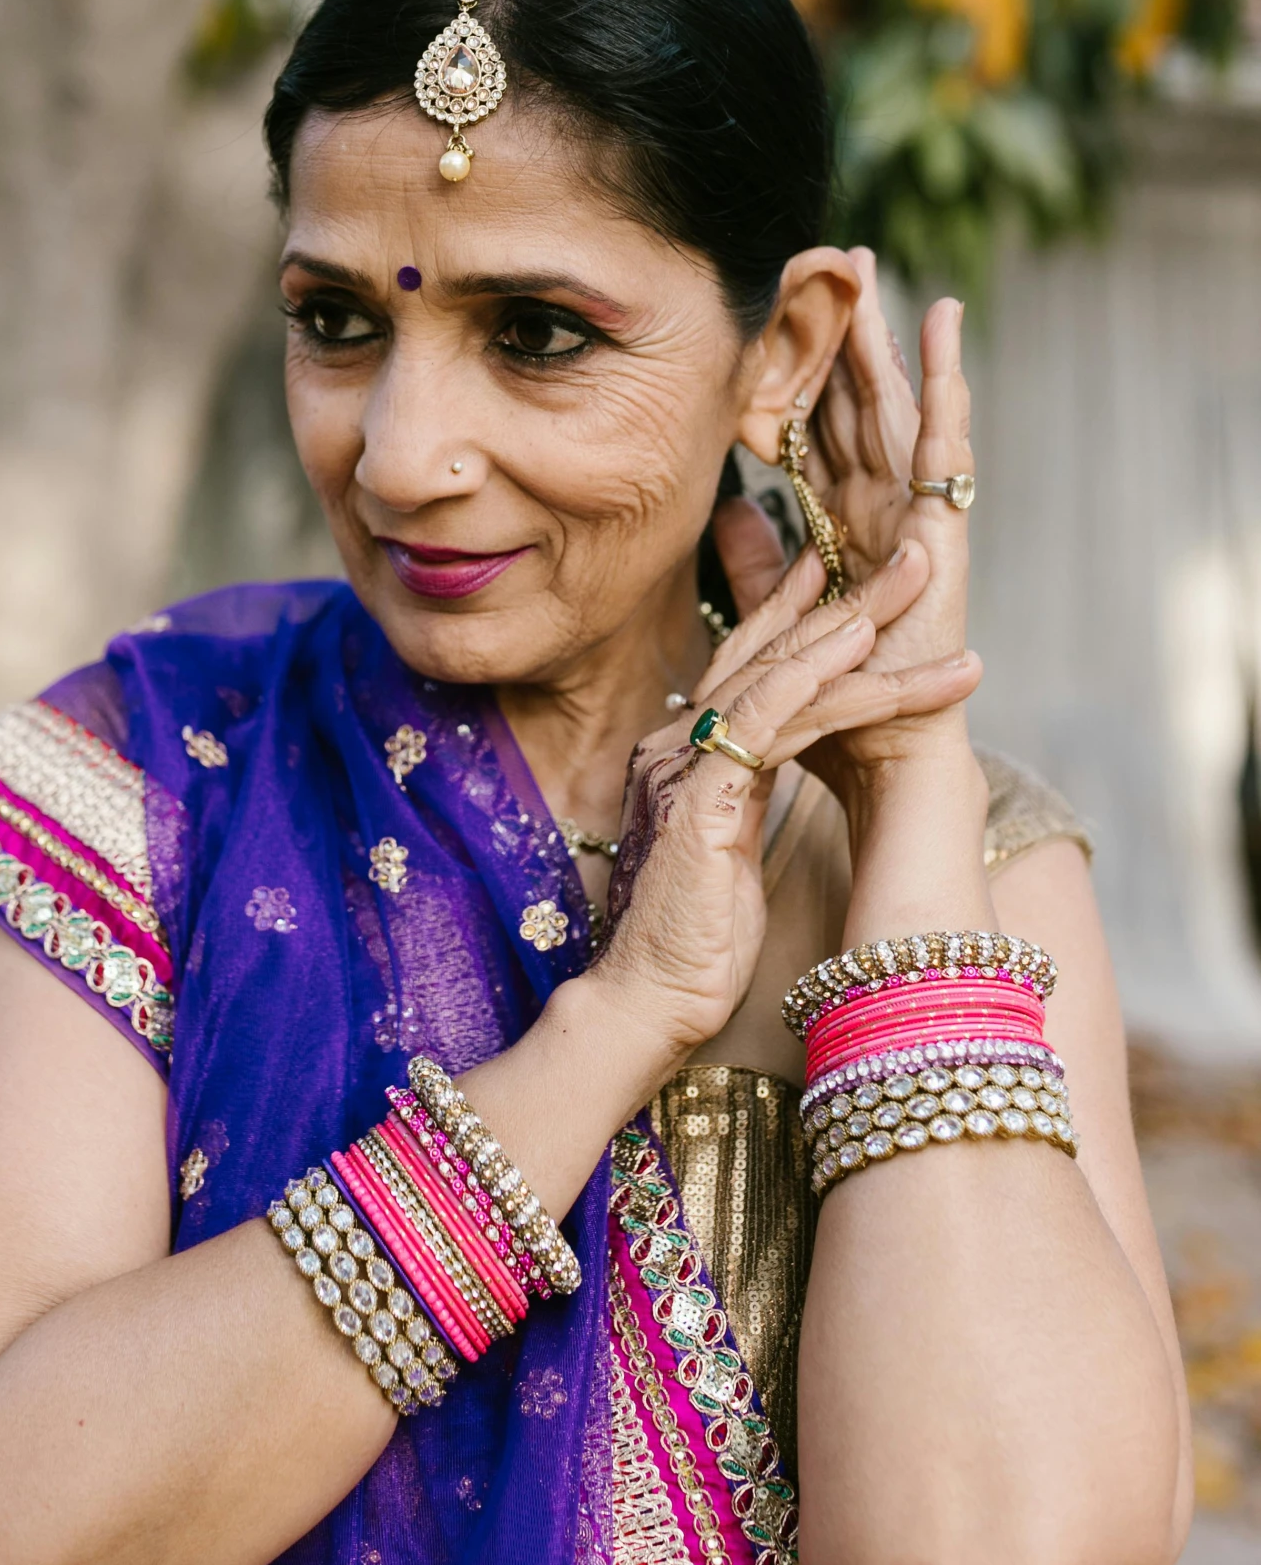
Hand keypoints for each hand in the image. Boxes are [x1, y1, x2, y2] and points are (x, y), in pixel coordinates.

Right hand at [588, 545, 979, 1068]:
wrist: (646, 1004)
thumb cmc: (693, 944)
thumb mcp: (728, 852)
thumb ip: (743, 798)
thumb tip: (778, 769)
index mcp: (680, 756)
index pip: (747, 664)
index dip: (801, 612)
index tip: (854, 572)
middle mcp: (673, 745)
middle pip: (768, 651)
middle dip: (848, 601)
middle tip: (915, 560)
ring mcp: (683, 767)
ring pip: (781, 676)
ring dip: (857, 630)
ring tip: (919, 593)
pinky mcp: (700, 797)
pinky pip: (769, 721)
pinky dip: (823, 684)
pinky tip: (871, 658)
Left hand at [713, 257, 978, 791]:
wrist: (878, 760)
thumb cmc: (831, 706)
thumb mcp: (775, 616)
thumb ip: (760, 559)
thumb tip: (731, 509)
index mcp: (846, 533)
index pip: (821, 437)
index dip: (807, 377)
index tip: (790, 313)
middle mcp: (883, 518)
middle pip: (862, 409)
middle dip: (852, 337)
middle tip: (841, 261)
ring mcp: (915, 522)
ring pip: (902, 413)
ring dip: (896, 343)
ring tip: (890, 275)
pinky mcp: (939, 534)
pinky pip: (942, 448)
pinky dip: (945, 386)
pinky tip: (944, 332)